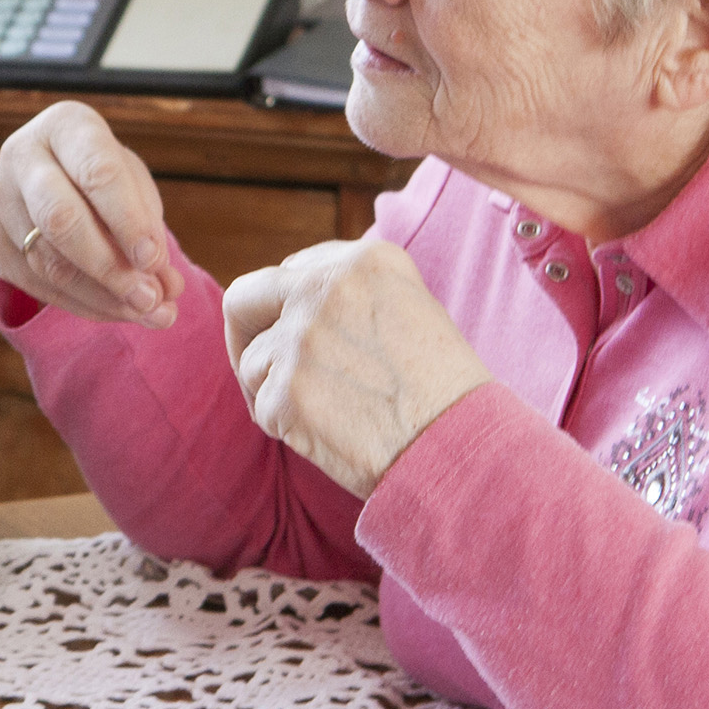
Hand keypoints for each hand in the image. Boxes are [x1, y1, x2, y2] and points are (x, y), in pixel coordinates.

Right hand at [0, 101, 179, 326]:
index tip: (154, 260)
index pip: (96, 172)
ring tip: (147, 312)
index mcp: (64, 126)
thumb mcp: (133, 185)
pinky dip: (82, 304)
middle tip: (149, 298)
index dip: (127, 220)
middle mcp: (21, 156)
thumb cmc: (105, 176)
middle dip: (109, 266)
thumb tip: (165, 289)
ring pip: (46, 261)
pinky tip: (116, 310)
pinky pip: (36, 284)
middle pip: (60, 219)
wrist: (58, 173)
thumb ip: (149, 230)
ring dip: (101, 295)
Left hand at [219, 238, 491, 497]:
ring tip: (332, 413)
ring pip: (253, 362)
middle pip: (243, 299)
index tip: (302, 338)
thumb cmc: (441, 389)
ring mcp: (302, 339)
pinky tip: (330, 434)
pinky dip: (285, 426)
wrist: (465, 447)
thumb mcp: (407, 308)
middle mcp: (326, 288)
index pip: (290, 272)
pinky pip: (263, 407)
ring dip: (277, 390)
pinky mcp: (287, 391)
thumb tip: (285, 298)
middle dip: (243, 335)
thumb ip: (348, 293)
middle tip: (262, 370)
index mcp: (363, 260)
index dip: (288, 311)